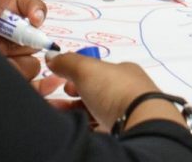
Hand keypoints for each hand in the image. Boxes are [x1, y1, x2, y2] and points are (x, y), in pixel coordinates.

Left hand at [0, 0, 57, 84]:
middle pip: (32, 39)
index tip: (35, 19)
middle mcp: (5, 40)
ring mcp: (6, 64)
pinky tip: (49, 85)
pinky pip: (31, 86)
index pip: (29, 7)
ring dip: (14, 68)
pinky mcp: (7, 84)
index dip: (35, 11)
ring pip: (31, 65)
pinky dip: (42, 87)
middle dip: (18, 46)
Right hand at [46, 51, 185, 132]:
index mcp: (124, 73)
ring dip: (78, 113)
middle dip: (75, 98)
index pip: (98, 73)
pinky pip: (102, 129)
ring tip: (63, 118)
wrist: (139, 125)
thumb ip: (68, 62)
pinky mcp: (126, 133)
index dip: (78, 77)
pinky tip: (79, 128)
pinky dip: (88, 127)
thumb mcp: (87, 69)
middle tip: (59, 103)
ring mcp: (128, 113)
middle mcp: (129, 92)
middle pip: (97, 93)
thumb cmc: (114, 90)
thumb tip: (52, 57)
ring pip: (98, 112)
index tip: (64, 85)